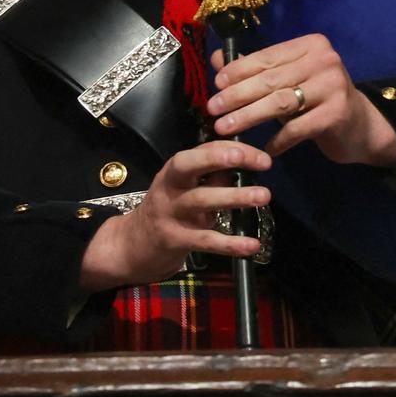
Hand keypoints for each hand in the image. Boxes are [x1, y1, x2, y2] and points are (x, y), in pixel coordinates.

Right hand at [78, 140, 269, 290]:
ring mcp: (170, 213)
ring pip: (201, 200)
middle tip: (259, 162)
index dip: (234, 150)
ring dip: (235, 197)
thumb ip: (212, 176)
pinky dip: (230, 243)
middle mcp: (170, 187)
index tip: (263, 158)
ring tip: (264, 196)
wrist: (131, 246)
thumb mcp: (186, 188)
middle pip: (190, 165)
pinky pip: (205, 241)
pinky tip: (253, 245)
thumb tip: (247, 164)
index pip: (204, 150)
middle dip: (222, 159)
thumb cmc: (169, 210)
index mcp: (176, 170)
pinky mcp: (174, 240)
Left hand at [206, 33, 395, 166]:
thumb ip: (255, 69)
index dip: (238, 71)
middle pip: (270, 80)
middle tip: (212, 109)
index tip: (216, 86)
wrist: (360, 126)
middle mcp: (325, 60)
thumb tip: (216, 59)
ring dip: (247, 116)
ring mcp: (333, 86)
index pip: (267, 57)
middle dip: (236, 95)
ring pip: (279, 102)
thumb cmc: (317, 100)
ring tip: (224, 128)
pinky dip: (276, 141)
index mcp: (312, 45)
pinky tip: (263, 149)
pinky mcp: (336, 113)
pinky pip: (296, 129)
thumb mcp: (288, 80)